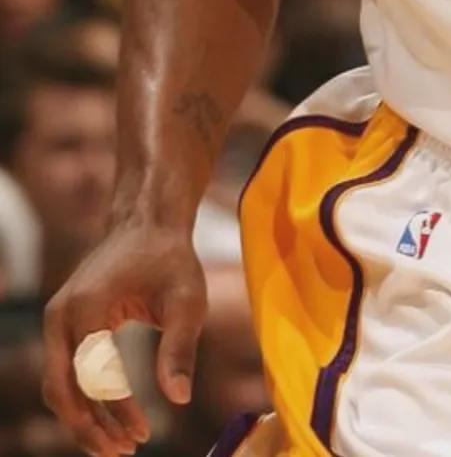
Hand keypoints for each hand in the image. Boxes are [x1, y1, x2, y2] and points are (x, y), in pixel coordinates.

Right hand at [43, 221, 205, 456]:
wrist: (148, 223)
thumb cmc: (171, 259)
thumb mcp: (187, 300)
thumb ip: (180, 348)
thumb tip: (179, 399)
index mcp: (86, 308)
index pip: (90, 379)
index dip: (114, 414)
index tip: (144, 435)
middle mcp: (61, 315)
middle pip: (62, 390)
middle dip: (90, 428)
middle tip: (125, 452)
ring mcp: (57, 319)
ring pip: (59, 386)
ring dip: (85, 419)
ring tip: (122, 443)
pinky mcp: (63, 324)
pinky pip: (66, 372)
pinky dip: (85, 399)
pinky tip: (114, 417)